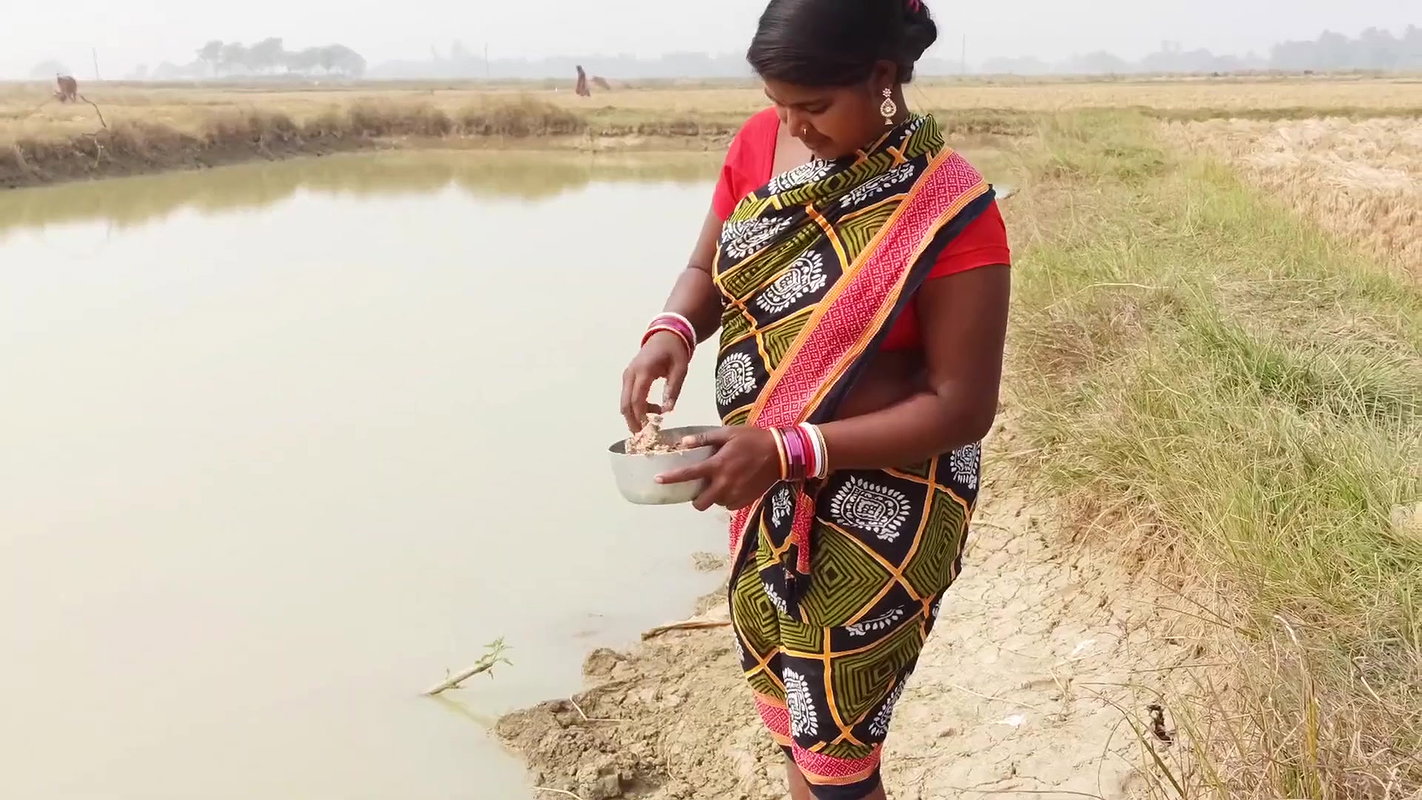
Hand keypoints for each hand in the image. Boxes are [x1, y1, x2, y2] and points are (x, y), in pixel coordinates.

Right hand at [620, 332, 690, 431]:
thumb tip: (668, 411)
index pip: (637, 400)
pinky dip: (636, 407)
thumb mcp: (680, 369)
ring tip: (653, 422)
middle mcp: (631, 374)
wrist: (665, 335)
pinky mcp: (628, 377)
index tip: (648, 432)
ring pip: (625, 402)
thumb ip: (673, 389)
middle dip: (633, 422)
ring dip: (635, 415)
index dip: (640, 418)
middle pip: (626, 404)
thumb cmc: (675, 351)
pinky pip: (628, 396)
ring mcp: (627, 376)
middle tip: (644, 436)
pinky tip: (651, 411)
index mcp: (644, 371)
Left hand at [656, 427, 780, 511]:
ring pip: (715, 504)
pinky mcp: (746, 501)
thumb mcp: (728, 433)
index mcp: (717, 465)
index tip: (657, 480)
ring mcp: (736, 494)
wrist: (781, 454)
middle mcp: (724, 484)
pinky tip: (733, 486)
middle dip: (695, 498)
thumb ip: (705, 438)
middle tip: (700, 487)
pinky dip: (727, 498)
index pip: (689, 474)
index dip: (671, 478)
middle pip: (700, 503)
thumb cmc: (753, 439)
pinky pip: (729, 505)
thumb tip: (684, 442)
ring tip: (720, 483)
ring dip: (713, 497)